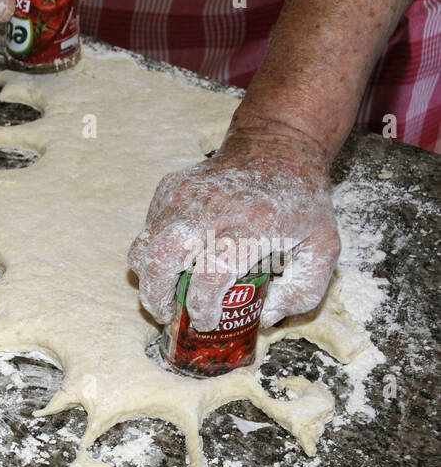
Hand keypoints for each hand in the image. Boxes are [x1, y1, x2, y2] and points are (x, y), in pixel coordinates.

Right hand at [127, 122, 340, 329]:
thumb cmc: (301, 200)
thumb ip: (304, 290)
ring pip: (142, 248)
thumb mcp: (324, 246)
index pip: (208, 278)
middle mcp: (208, 212)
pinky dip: (154, 251)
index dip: (202, 309)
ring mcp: (182, 198)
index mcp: (248, 228)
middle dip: (156, 299)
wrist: (278, 145)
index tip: (207, 321)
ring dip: (148, 278)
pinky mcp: (168, 189)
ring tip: (162, 293)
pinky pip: (148, 230)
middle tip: (167, 315)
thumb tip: (264, 317)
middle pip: (160, 263)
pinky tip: (175, 259)